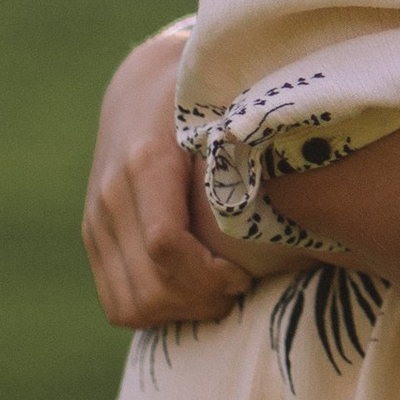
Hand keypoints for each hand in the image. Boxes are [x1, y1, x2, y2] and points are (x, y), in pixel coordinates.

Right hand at [82, 22, 251, 330]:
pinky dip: (156, 312)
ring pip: (129, 304)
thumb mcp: (235, 107)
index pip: (166, 244)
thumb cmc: (208, 98)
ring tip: (219, 292)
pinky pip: (116, 300)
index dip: (209, 275)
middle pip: (150, 286)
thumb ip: (258, 141)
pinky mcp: (93, 236)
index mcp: (148, 161)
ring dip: (178, 313)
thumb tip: (306, 179)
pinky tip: (193, 292)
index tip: (245, 273)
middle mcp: (113, 193)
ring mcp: (97, 219)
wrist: (144, 86)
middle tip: (240, 287)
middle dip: (201, 301)